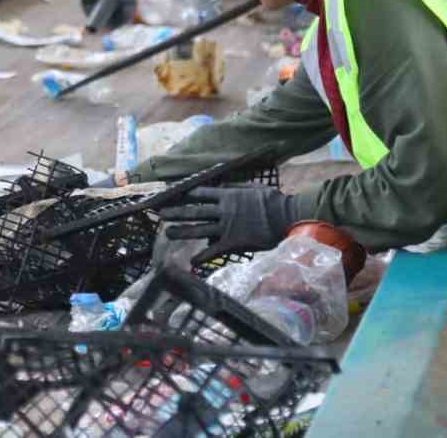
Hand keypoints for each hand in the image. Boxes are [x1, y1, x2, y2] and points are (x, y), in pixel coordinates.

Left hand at [156, 185, 298, 264]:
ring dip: (182, 232)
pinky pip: (213, 250)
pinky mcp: (233, 242)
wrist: (286, 217)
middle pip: (194, 211)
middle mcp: (223, 210)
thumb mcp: (252, 188)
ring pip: (199, 230)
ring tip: (167, 234)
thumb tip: (222, 184)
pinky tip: (191, 262)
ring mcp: (226, 226)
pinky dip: (202, 257)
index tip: (172, 195)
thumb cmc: (272, 201)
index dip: (184, 195)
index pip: (200, 193)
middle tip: (160, 215)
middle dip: (175, 213)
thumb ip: (235, 186)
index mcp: (227, 195)